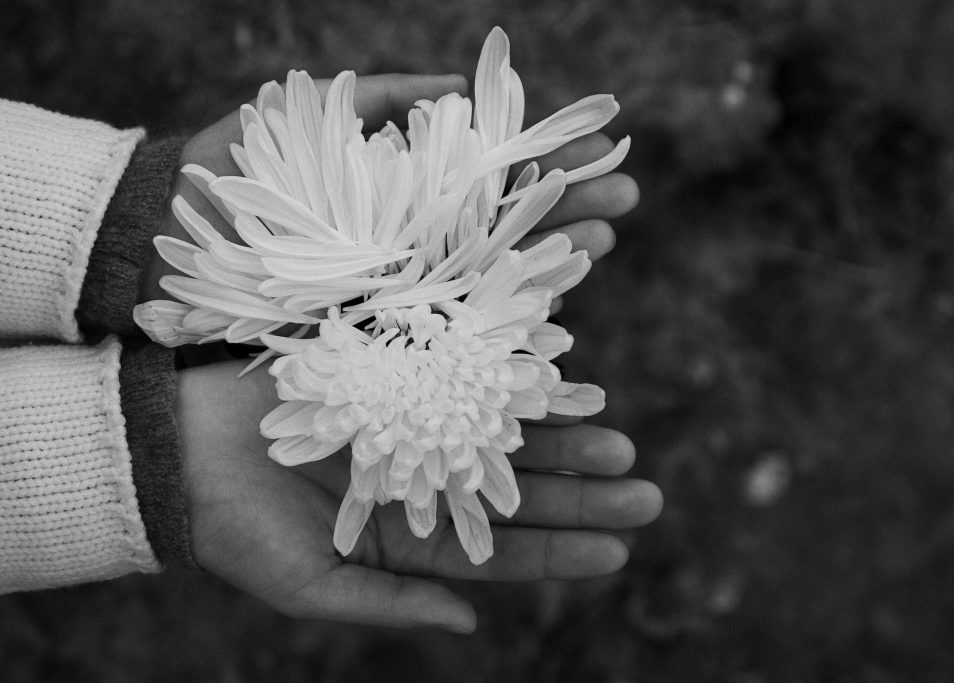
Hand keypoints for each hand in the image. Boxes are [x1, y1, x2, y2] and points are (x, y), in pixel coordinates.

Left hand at [141, 73, 638, 308]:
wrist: (162, 251)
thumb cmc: (228, 181)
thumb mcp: (303, 120)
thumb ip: (380, 99)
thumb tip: (461, 82)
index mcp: (399, 197)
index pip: (491, 180)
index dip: (543, 165)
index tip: (599, 147)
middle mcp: (409, 248)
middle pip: (503, 226)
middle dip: (566, 206)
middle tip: (627, 195)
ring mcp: (396, 295)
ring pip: (487, 277)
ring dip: (549, 258)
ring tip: (607, 237)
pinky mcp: (374, 341)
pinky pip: (444, 332)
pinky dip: (496, 322)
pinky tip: (551, 309)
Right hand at [177, 360, 662, 631]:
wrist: (180, 448)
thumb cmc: (235, 529)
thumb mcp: (310, 584)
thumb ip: (390, 602)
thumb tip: (469, 621)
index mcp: (412, 536)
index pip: (503, 551)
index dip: (563, 552)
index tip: (621, 550)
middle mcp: (426, 479)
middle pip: (521, 491)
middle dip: (582, 493)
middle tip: (644, 490)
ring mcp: (418, 422)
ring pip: (507, 433)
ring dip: (564, 436)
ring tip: (620, 441)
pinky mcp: (400, 371)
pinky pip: (468, 371)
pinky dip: (512, 374)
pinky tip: (559, 375)